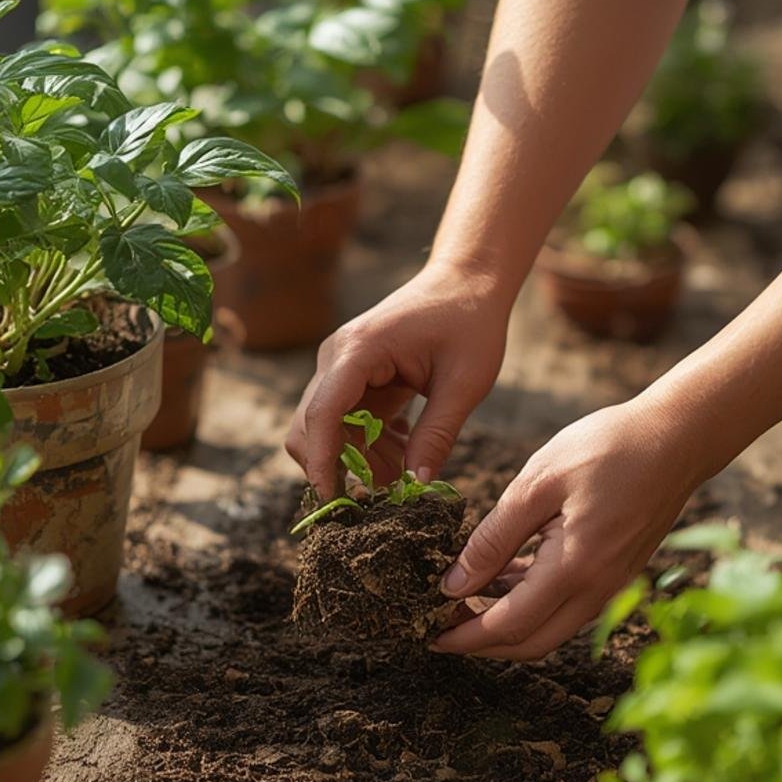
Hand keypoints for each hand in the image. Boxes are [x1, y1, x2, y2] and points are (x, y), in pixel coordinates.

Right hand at [285, 262, 511, 498]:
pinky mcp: (354, 379)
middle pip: (311, 427)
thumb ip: (438, 434)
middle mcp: (337, 359)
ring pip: (330, 432)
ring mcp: (341, 368)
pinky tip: (409, 444)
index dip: (322, 461)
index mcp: (358, 351)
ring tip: (410, 464)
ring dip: (363, 459)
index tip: (332, 500)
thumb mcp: (465, 383)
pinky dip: (372, 447)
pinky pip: (349, 425)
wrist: (467, 281)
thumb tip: (416, 485)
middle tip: (390, 490)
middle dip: (343, 466)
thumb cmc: (470, 322)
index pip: (322, 414)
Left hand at [432, 397, 699, 660]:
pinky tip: (501, 576)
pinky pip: (566, 605)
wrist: (678, 437)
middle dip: (481, 643)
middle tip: (439, 627)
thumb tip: (453, 585)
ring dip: (506, 623)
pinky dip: (531, 602)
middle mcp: (597, 590)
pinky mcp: (616, 574)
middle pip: (530, 643)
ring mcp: (611, 586)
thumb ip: (493, 539)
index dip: (465, 637)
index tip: (429, 635)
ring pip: (549, 628)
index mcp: (574, 569)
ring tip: (462, 599)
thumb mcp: (536, 484)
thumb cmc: (607, 448)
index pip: (508, 625)